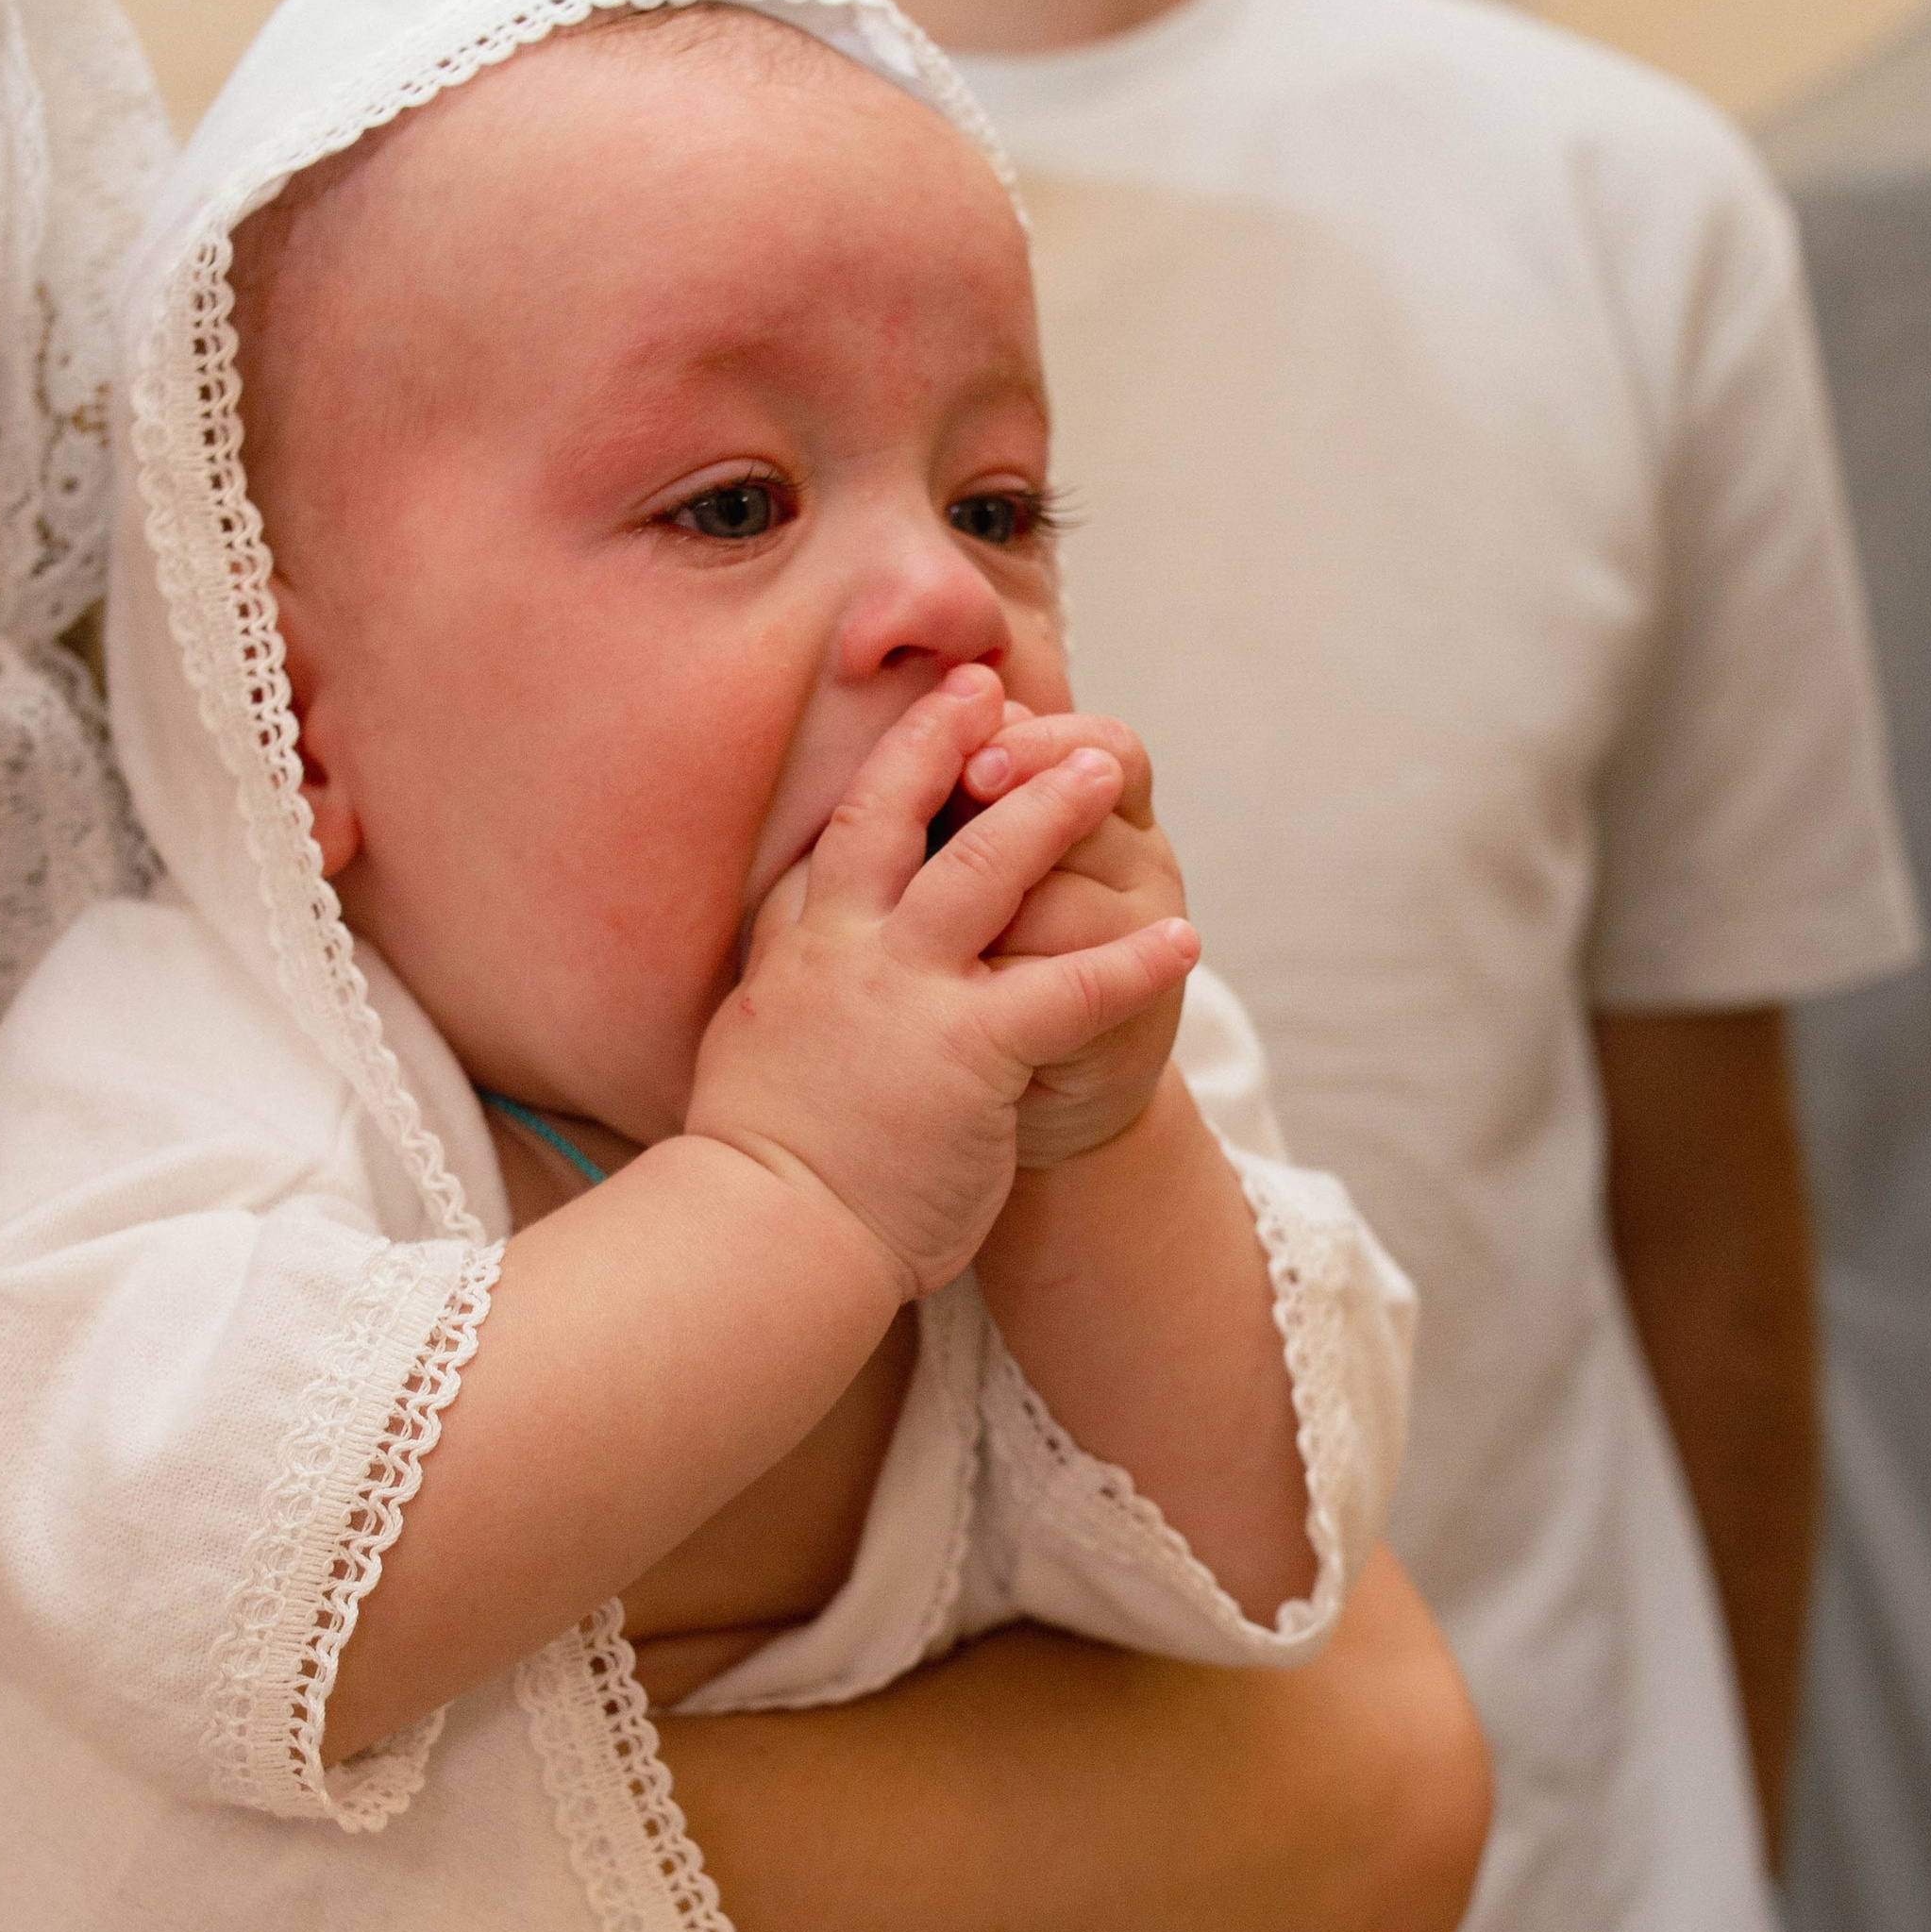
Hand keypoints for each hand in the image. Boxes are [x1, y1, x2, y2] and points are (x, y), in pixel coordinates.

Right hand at [688, 666, 1197, 1297]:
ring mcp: (906, 995)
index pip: (839, 837)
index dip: (885, 769)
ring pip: (985, 868)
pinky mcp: (968, 1053)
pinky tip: (1182, 943)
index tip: (929, 721)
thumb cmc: (762, 1165)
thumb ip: (777, 980)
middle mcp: (846, 954)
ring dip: (1051, 810)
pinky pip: (1068, 989)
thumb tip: (784, 943)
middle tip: (991, 690)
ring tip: (1100, 770)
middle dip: (948, 742)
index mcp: (795, 953)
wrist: (768, 1241)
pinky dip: (1130, 964)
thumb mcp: (748, 1044)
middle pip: (894, 811)